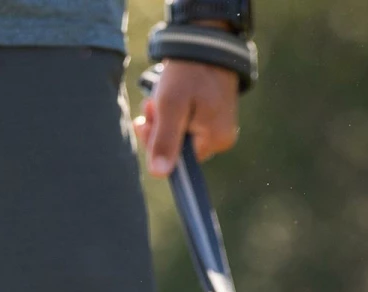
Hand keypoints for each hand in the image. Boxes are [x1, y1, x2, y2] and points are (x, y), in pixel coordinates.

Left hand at [134, 58, 238, 177]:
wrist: (204, 42)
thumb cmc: (188, 73)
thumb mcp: (171, 105)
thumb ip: (165, 140)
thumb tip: (160, 174)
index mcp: (215, 140)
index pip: (179, 161)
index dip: (158, 145)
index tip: (146, 124)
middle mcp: (221, 139)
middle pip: (179, 148)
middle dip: (159, 129)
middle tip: (151, 105)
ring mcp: (218, 127)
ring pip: (180, 135)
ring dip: (163, 119)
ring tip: (159, 96)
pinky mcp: (214, 116)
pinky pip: (187, 124)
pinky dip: (173, 113)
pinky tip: (169, 97)